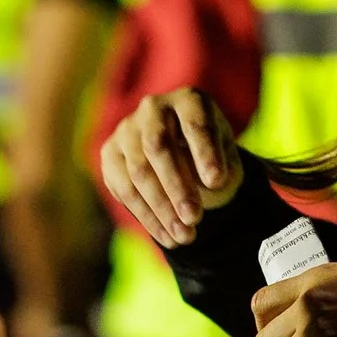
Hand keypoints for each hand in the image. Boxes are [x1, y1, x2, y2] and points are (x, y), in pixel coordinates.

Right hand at [98, 88, 242, 247]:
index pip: (194, 123)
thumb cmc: (209, 158)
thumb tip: (212, 184)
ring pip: (138, 172)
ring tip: (184, 236)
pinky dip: (147, 216)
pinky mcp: (110, 155)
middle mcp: (153, 108)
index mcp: (188, 100)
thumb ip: (223, 169)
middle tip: (195, 218)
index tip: (217, 182)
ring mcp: (127, 130)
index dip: (205, 152)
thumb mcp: (226, 159)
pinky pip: (123, 189)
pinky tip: (166, 236)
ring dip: (161, 209)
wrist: (180, 158)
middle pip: (158, 147)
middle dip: (177, 187)